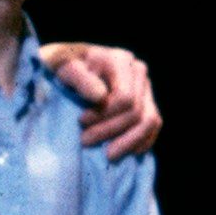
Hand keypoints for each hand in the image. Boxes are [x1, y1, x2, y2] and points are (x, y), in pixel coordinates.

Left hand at [38, 41, 162, 157]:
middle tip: (85, 141)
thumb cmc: (62, 66)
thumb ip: (79, 77)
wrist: (68, 65)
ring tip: (108, 155)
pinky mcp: (147, 100)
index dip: (104, 115)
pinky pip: (153, 125)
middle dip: (111, 130)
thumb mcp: (62, 67)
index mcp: (119, 60)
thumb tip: (100, 96)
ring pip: (149, 120)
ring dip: (129, 142)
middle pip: (136, 111)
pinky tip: (125, 152)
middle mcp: (137, 70)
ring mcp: (145, 86)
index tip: (81, 122)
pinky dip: (141, 141)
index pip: (124, 98)